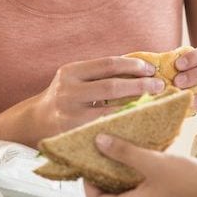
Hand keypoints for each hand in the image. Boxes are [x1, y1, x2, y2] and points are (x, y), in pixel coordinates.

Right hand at [27, 57, 166, 139]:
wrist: (37, 120)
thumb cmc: (64, 96)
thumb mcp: (75, 78)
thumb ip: (99, 73)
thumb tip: (137, 67)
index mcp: (71, 72)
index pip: (107, 64)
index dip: (132, 65)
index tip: (150, 68)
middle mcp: (68, 91)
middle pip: (111, 86)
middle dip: (139, 85)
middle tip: (159, 86)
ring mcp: (71, 114)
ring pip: (111, 110)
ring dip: (136, 106)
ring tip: (154, 103)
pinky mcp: (75, 133)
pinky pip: (106, 127)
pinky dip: (124, 122)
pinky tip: (138, 120)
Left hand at [83, 134, 196, 196]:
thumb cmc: (189, 180)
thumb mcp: (152, 162)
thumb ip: (124, 152)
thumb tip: (99, 142)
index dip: (88, 183)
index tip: (89, 161)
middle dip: (102, 174)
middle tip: (100, 150)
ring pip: (125, 191)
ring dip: (119, 171)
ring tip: (117, 148)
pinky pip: (140, 188)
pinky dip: (134, 173)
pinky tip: (138, 154)